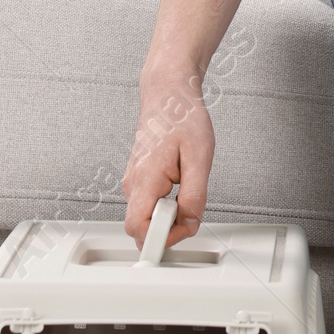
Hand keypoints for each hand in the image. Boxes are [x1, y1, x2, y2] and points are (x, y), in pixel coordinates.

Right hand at [122, 70, 214, 247]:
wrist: (169, 95)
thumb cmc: (183, 118)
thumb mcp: (200, 157)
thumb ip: (194, 195)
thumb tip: (190, 223)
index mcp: (145, 178)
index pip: (139, 228)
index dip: (162, 238)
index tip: (182, 230)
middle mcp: (132, 184)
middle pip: (139, 229)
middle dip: (166, 229)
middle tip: (189, 208)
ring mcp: (133, 182)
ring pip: (145, 218)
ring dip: (167, 216)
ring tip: (185, 188)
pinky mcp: (139, 180)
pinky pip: (148, 206)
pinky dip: (164, 206)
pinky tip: (179, 186)